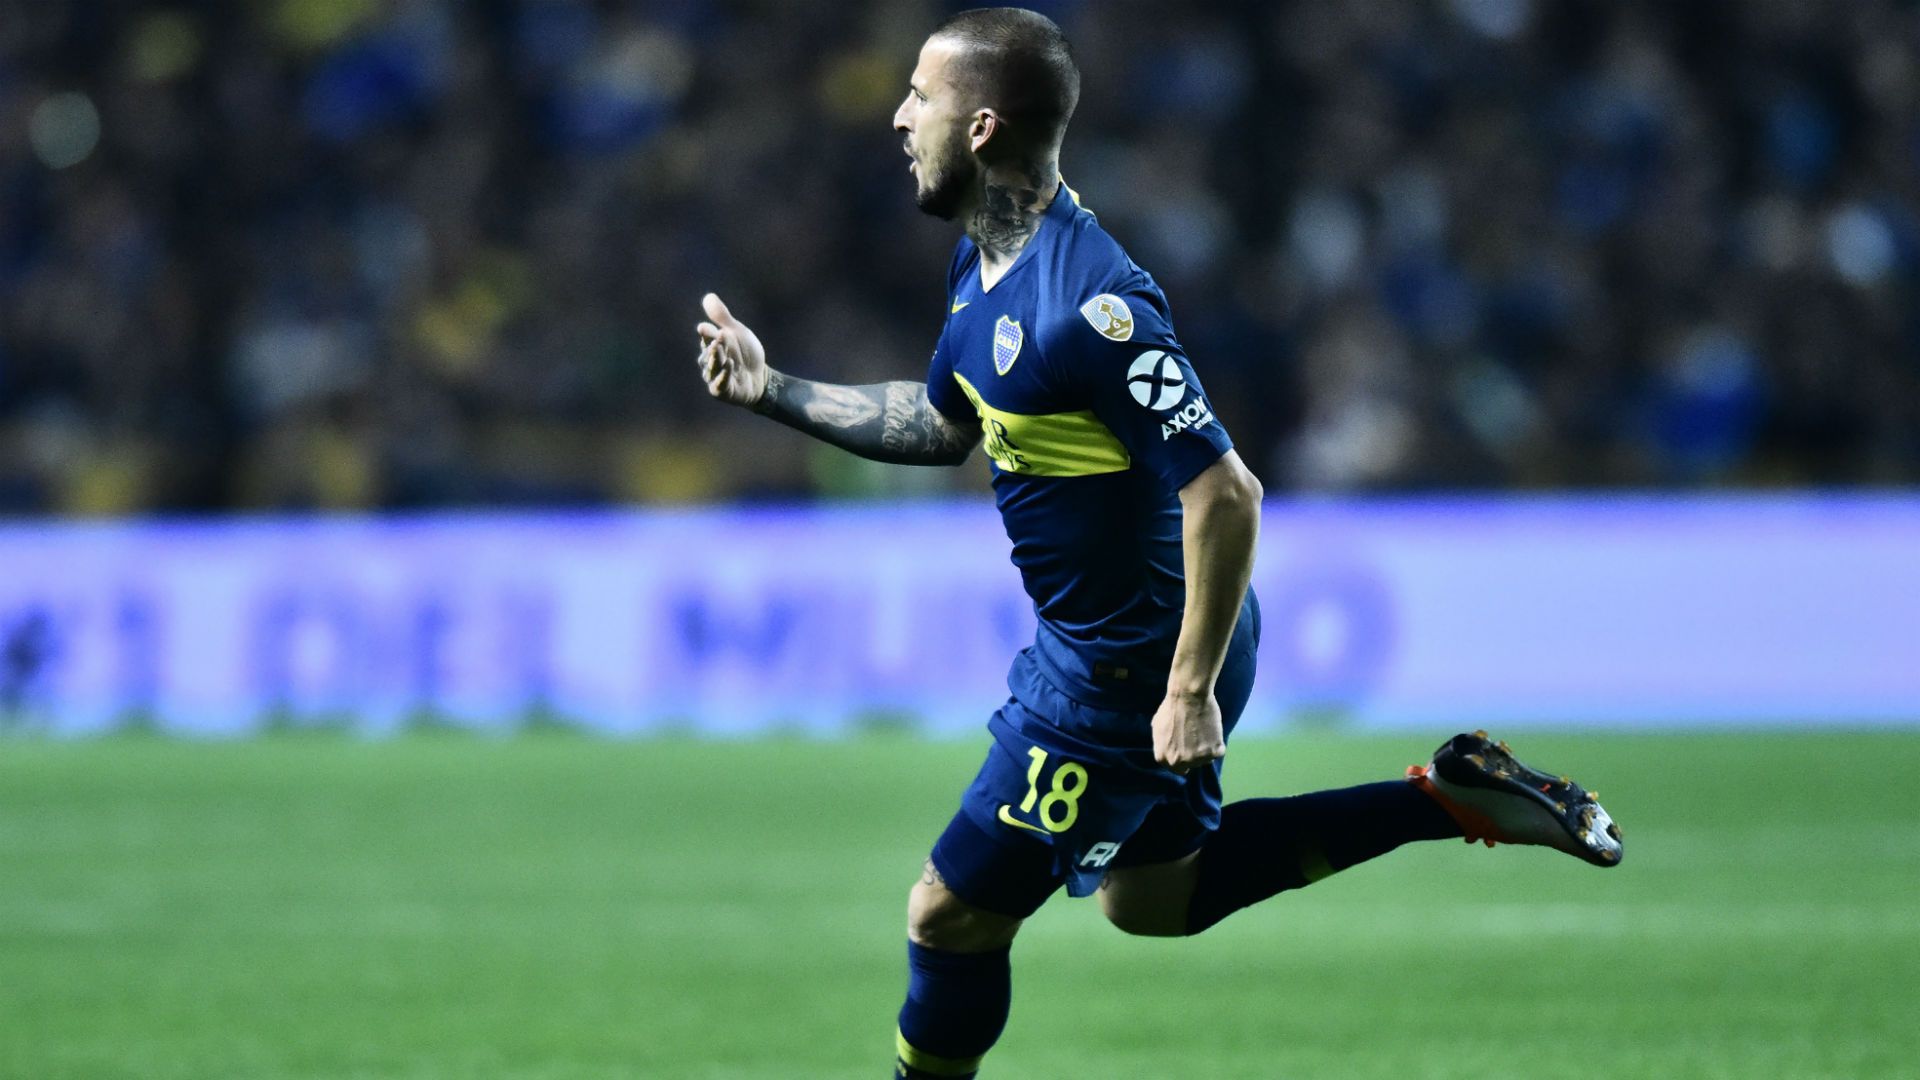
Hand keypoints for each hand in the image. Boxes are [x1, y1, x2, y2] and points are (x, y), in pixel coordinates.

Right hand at [694, 292, 769, 408]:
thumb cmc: (746, 353)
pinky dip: (723, 376)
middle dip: (714, 347)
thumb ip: (722, 316)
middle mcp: (710, 361)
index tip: (705, 328)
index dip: (706, 334)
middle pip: (709, 353)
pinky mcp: (722, 391)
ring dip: (717, 361)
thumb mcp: (736, 332)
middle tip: (719, 339)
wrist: (760, 377)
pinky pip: (719, 385)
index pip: (706, 338)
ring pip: (712, 369)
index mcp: (712, 345)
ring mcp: (715, 377)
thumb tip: (708, 296)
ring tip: (724, 354)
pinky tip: (729, 367)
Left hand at [1151, 689, 1224, 774]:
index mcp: (1163, 758)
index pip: (1176, 768)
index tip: (1187, 748)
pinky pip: (1219, 752)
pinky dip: (1218, 743)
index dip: (1182, 758)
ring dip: (1207, 749)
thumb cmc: (1171, 707)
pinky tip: (1212, 730)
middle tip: (1197, 737)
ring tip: (1204, 731)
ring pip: (1206, 760)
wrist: (1188, 695)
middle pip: (1192, 765)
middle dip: (1194, 754)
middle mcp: (1178, 762)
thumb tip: (1168, 751)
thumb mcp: (1157, 728)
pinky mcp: (1213, 751)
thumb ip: (1162, 745)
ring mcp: (1197, 758)